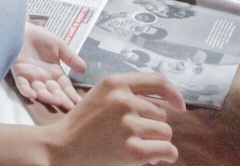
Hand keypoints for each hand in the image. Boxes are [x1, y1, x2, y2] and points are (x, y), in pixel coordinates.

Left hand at [11, 23, 85, 109]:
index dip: (71, 95)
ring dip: (47, 96)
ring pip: (40, 90)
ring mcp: (31, 77)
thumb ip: (71, 58)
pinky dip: (27, 90)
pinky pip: (22, 85)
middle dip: (62, 100)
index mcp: (55, 72)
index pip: (65, 87)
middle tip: (70, 108)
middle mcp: (44, 78)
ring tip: (57, 101)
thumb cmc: (40, 36)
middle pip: (54, 91)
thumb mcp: (60, 46)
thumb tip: (85, 69)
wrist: (22, 29)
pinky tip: (33, 95)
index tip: (79, 103)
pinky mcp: (19, 73)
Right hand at [48, 72, 184, 165]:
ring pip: (165, 132)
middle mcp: (123, 100)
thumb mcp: (100, 96)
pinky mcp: (132, 150)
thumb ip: (126, 93)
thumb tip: (167, 104)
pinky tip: (154, 158)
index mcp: (114, 83)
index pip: (157, 81)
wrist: (60, 149)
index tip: (179, 106)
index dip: (173, 94)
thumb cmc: (81, 125)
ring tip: (134, 146)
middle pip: (161, 114)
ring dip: (156, 142)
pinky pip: (166, 150)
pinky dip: (165, 155)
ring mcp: (128, 125)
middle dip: (152, 127)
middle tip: (129, 136)